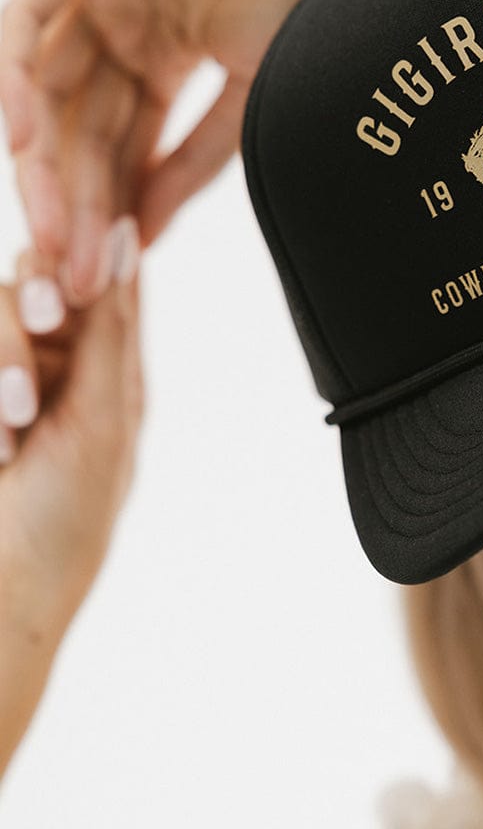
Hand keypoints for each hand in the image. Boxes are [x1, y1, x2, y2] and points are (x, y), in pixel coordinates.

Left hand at [0, 0, 366, 310]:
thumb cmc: (325, 5)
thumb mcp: (253, 106)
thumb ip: (191, 165)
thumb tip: (143, 237)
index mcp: (169, 57)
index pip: (124, 149)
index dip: (112, 216)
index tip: (110, 278)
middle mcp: (127, 27)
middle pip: (85, 132)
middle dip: (78, 209)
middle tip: (79, 275)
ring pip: (52, 94)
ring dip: (49, 170)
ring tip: (57, 237)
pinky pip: (27, 26)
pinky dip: (12, 83)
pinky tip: (22, 146)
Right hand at [0, 215, 142, 649]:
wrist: (3, 592)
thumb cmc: (67, 519)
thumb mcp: (101, 418)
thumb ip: (109, 327)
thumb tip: (124, 235)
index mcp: (108, 364)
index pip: (96, 279)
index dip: (74, 270)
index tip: (56, 306)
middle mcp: (55, 360)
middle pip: (31, 284)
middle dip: (22, 327)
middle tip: (30, 365)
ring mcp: (4, 374)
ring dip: (0, 367)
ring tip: (9, 433)